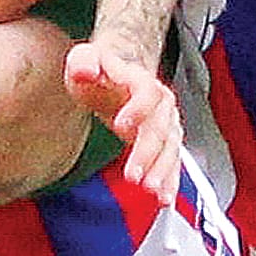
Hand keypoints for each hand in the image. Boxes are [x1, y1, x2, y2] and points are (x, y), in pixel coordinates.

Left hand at [65, 42, 182, 206]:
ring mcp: (165, 124)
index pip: (147, 92)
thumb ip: (84, 61)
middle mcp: (160, 103)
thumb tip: (86, 69)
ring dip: (163, 172)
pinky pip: (171, 163)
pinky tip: (165, 197)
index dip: (138, 109)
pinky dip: (170, 181)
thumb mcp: (84, 58)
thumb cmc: (99, 70)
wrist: (114, 78)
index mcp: (141, 81)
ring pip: (170, 149)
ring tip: (152, 191)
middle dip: (148, 153)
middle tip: (133, 176)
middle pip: (160, 128)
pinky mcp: (163, 143)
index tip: (121, 125)